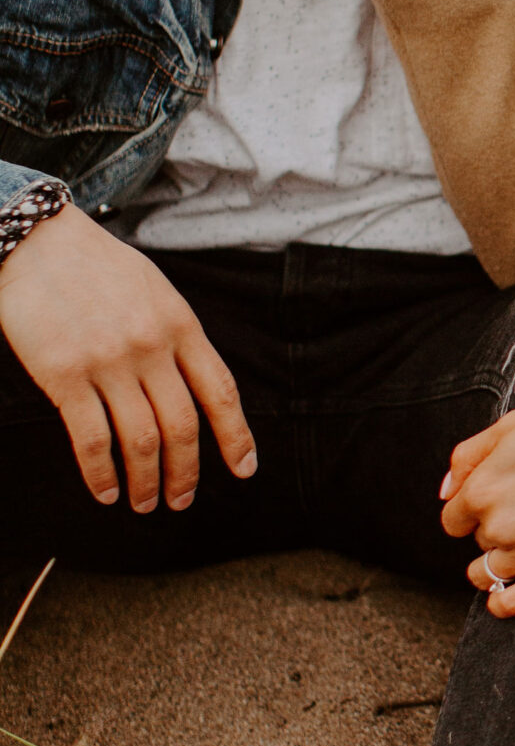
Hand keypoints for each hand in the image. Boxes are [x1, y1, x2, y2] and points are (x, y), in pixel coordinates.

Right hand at [0, 206, 255, 511]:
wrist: (39, 241)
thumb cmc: (98, 267)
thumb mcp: (156, 291)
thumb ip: (177, 336)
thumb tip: (194, 385)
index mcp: (181, 326)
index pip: (220, 392)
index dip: (236, 437)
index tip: (244, 470)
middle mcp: (152, 347)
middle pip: (183, 427)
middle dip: (186, 473)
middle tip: (180, 501)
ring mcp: (109, 362)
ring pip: (141, 440)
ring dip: (146, 482)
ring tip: (144, 504)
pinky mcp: (66, 375)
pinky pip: (92, 440)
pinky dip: (101, 474)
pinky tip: (105, 492)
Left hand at [440, 403, 514, 615]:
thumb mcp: (510, 426)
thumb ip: (467, 457)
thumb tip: (446, 492)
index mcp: (482, 491)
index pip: (454, 519)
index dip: (473, 510)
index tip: (497, 501)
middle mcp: (498, 527)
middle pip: (477, 541)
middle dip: (494, 527)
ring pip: (486, 574)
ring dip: (498, 562)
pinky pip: (512, 603)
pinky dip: (502, 602)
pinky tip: (504, 594)